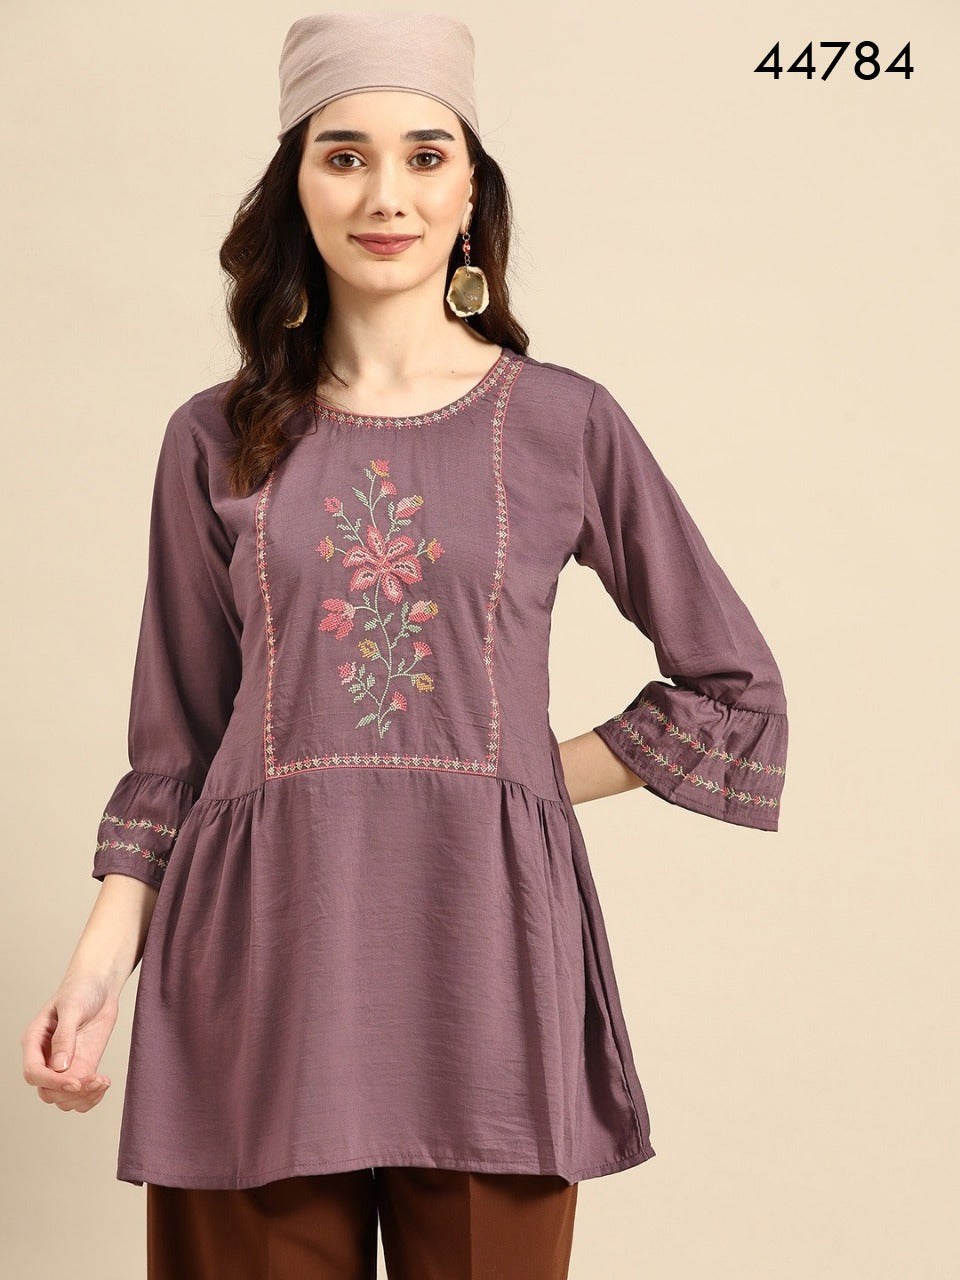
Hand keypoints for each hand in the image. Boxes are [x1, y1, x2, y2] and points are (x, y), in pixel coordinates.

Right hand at [21, 972, 119, 1112]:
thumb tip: (59, 1066)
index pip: (33, 1073)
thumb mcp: (72, 1007)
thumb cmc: (80, 990)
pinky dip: (92, 1097)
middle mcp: (46, 1058)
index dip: (52, 1082)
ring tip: (102, 1082)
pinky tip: (104, 1083)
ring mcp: (64, 1066)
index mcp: (34, 1042)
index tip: (76, 1082)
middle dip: (70, 1093)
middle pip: (47, 1092)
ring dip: (82, 1099)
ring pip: (63, 1099)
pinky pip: (80, 1095)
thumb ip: (64, 1036)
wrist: (100, 986)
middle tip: (95, 1081)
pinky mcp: (82, 1067)